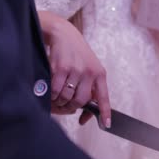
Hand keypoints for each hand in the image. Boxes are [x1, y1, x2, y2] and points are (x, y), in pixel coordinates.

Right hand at [38, 11, 110, 127]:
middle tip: (65, 106)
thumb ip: (89, 88)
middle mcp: (89, 72)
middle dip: (71, 107)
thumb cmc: (76, 54)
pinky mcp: (60, 68)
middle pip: (80, 101)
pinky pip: (56, 90)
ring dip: (60, 101)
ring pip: (67, 97)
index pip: (103, 96)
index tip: (107, 124)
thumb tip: (83, 115)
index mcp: (99, 73)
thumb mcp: (89, 67)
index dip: (105, 112)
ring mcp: (75, 70)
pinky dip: (52, 94)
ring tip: (57, 97)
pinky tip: (51, 90)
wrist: (63, 34)